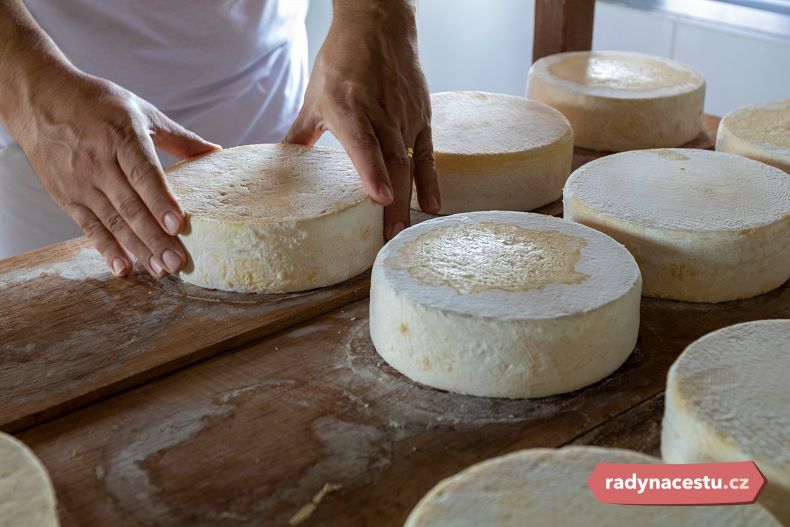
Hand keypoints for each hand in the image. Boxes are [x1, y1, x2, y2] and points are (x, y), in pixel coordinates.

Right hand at [8, 65, 218, 276]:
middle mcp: (98, 160)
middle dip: (155, 238)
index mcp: (121, 136)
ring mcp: (80, 180)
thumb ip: (179, 137)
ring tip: (159, 270)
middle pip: (130, 205)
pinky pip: (88, 226)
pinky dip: (106, 248)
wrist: (39, 97)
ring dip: (137, 249)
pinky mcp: (65, 195)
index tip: (179, 225)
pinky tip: (123, 267)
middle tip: (177, 262)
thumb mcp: (141, 111)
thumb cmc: (97, 103)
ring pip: (112, 221)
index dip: (161, 201)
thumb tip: (216, 152)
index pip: (145, 174)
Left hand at [284, 0, 439, 238]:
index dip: (373, 171)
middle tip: (389, 237)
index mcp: (349, 108)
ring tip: (405, 231)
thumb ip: (301, 135)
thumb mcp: (315, 97)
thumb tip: (282, 162)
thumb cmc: (342, 62)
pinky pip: (427, 153)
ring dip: (409, 198)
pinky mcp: (421, 116)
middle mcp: (381, 114)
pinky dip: (430, 180)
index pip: (365, 143)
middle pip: (392, 162)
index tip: (380, 198)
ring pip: (410, 162)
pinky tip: (431, 205)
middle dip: (393, 203)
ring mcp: (404, 116)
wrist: (378, 27)